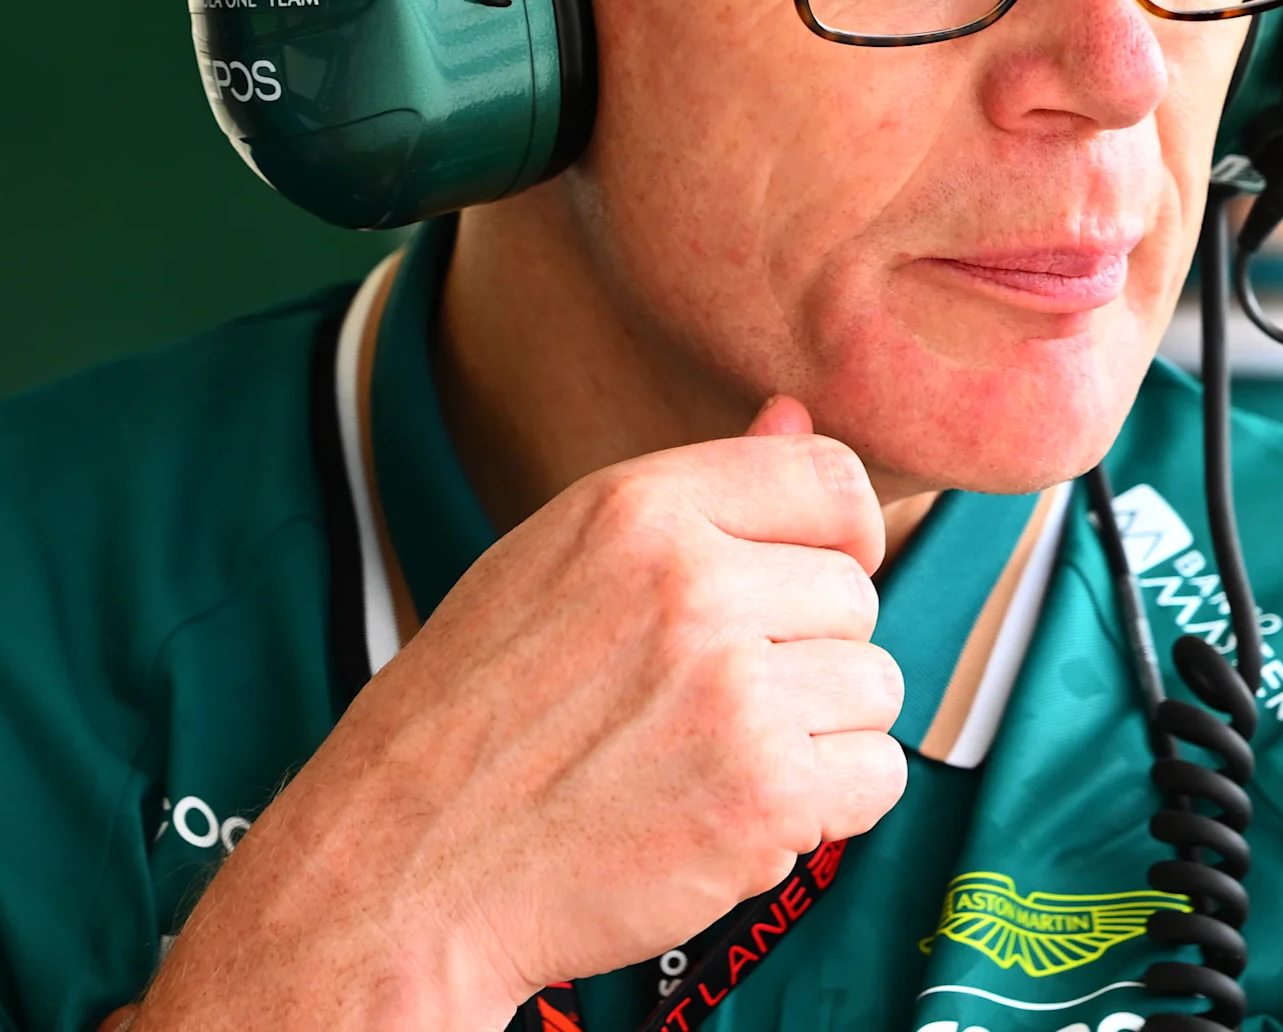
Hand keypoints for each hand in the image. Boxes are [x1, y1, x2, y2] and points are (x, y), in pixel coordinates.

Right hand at [133, 398, 905, 1031]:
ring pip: (874, 687)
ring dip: (818, 734)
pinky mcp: (765, 794)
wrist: (407, 870)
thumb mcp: (558, 560)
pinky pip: (875, 776)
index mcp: (639, 507)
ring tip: (712, 758)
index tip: (796, 588)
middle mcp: (695, 583)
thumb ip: (696, 495)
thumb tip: (796, 412)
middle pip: (856, 594)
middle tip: (709, 704)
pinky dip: (824, 808)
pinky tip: (731, 813)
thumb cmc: (480, 714)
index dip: (834, 538)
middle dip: (806, 654)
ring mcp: (736, 691)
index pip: (829, 478)